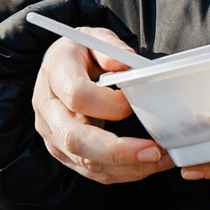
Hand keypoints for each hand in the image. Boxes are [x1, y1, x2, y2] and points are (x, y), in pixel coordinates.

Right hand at [33, 31, 171, 184]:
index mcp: (54, 73)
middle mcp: (48, 109)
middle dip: (118, 152)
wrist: (59, 68)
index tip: (134, 100)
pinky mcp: (64, 153)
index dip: (109, 102)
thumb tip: (126, 65)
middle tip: (154, 151)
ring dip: (128, 166)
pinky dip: (125, 171)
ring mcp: (53, 135)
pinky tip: (149, 163)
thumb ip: (111, 49)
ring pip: (87, 163)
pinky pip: (94, 171)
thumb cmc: (82, 52)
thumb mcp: (95, 38)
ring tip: (162, 158)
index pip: (77, 96)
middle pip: (76, 140)